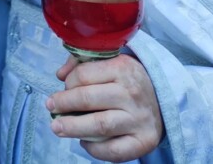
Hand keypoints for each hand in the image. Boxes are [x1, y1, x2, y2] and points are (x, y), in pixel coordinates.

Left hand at [46, 53, 163, 161]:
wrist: (162, 99)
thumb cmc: (127, 80)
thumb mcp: (110, 62)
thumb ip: (83, 63)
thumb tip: (60, 75)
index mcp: (122, 68)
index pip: (84, 75)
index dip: (68, 83)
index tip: (62, 88)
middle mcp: (131, 93)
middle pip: (88, 99)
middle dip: (64, 104)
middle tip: (50, 108)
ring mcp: (139, 119)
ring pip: (100, 125)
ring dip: (74, 127)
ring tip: (57, 128)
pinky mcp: (143, 141)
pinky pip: (114, 150)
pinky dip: (95, 149)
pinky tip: (84, 142)